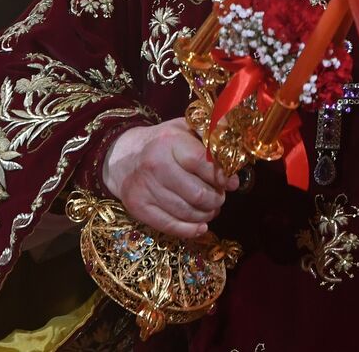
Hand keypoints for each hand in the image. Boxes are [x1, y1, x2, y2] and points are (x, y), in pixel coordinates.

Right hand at [102, 117, 239, 237]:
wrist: (121, 157)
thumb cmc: (162, 142)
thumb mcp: (185, 128)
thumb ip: (211, 137)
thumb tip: (236, 157)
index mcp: (170, 142)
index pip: (203, 164)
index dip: (222, 176)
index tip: (231, 182)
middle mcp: (156, 166)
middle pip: (198, 194)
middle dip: (216, 199)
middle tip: (220, 197)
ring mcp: (145, 189)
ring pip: (186, 212)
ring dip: (206, 214)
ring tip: (211, 208)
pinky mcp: (138, 208)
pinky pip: (169, 226)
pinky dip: (190, 230)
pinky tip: (201, 227)